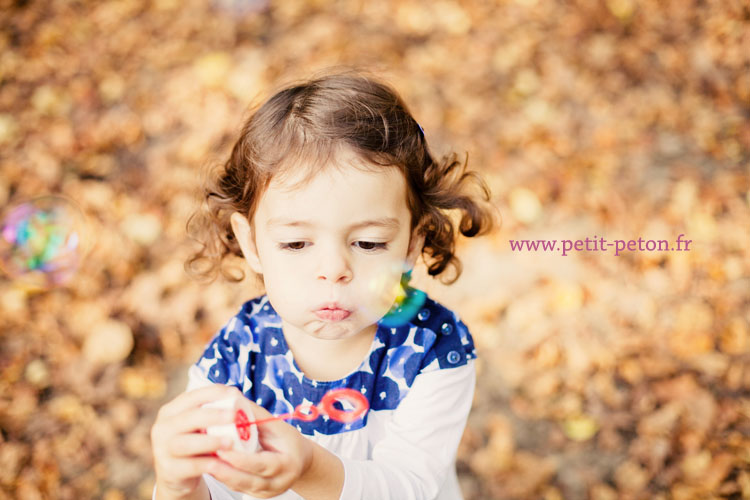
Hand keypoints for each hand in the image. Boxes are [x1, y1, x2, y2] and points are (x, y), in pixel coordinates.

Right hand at [151, 384, 240, 498]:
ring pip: (186, 443)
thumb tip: (238, 396)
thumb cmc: (193, 442)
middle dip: (213, 415)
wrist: (176, 475)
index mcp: (171, 411)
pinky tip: (224, 464)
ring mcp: (163, 450)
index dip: (212, 393)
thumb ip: (212, 412)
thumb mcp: (198, 425)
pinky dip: (208, 465)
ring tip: (230, 442)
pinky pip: (191, 466)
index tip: (234, 393)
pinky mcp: (168, 471)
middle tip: (234, 415)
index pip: (191, 397)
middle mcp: (163, 427)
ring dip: (210, 442)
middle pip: (188, 418)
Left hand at [205, 398, 313, 498]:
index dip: (241, 459)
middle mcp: (279, 483)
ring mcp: (268, 492)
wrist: (300, 460)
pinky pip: (239, 488)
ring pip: (241, 487)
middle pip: (250, 481)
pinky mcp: (258, 495)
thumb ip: (255, 416)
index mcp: (288, 464)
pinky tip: (211, 467)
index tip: (222, 447)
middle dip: (226, 471)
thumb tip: (233, 398)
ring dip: (222, 475)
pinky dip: (225, 477)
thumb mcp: (277, 426)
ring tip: (205, 462)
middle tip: (207, 460)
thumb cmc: (287, 440)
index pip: (262, 464)